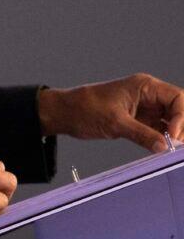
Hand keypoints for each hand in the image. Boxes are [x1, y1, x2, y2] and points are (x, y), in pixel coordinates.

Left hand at [39, 73, 183, 151]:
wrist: (66, 112)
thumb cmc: (85, 108)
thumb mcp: (115, 123)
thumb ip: (142, 134)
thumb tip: (165, 147)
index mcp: (144, 86)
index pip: (177, 98)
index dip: (182, 117)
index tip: (175, 136)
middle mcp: (148, 95)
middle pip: (178, 109)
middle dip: (182, 127)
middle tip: (178, 148)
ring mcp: (145, 108)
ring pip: (171, 121)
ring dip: (175, 135)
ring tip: (173, 151)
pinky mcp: (139, 121)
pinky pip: (159, 130)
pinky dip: (164, 140)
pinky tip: (164, 151)